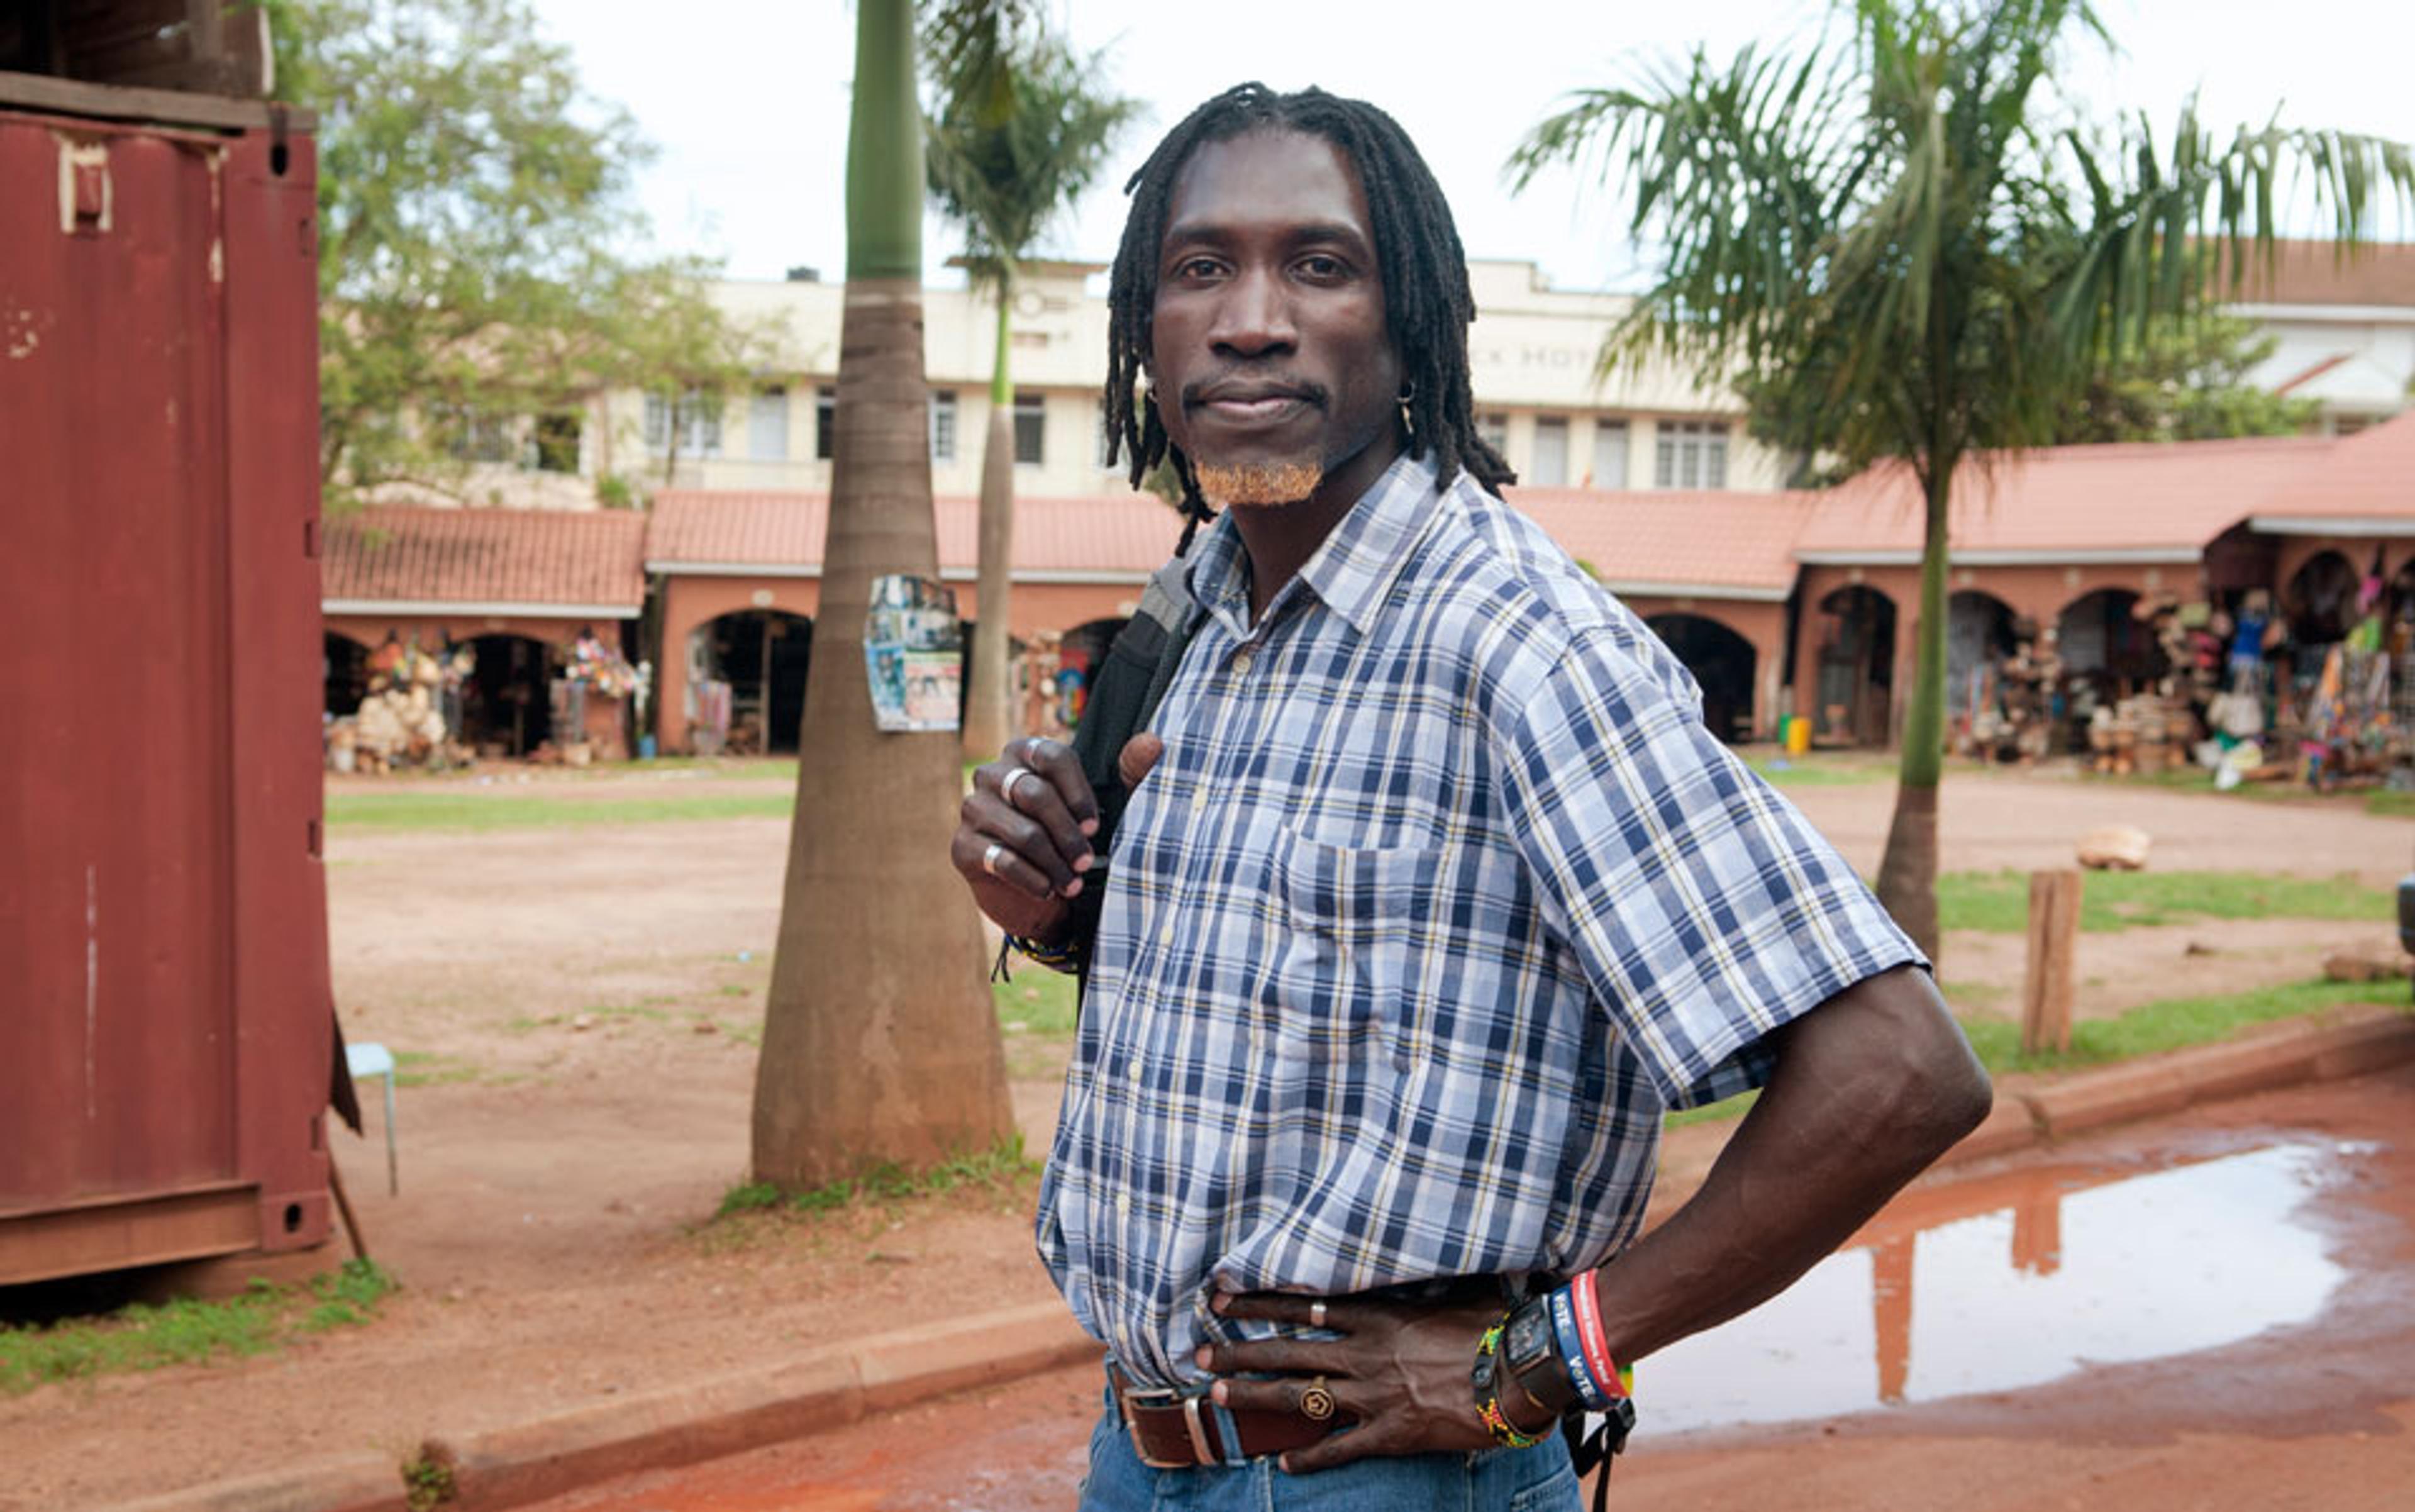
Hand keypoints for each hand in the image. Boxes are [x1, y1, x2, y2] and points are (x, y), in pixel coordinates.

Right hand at [950, 734, 1163, 940]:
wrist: (1040, 893)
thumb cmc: (1072, 839)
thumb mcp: (1108, 806)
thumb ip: (1131, 772)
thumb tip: (1153, 742)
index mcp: (1024, 753)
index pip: (1053, 757)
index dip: (1078, 793)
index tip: (1094, 826)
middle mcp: (992, 774)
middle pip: (1034, 794)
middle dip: (1068, 834)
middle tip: (1086, 861)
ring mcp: (972, 809)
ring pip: (1022, 831)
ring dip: (1055, 862)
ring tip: (1072, 882)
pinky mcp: (962, 847)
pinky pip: (1002, 860)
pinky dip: (1033, 879)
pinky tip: (1048, 890)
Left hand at [1193, 1290, 1534, 1472]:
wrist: (1515, 1375)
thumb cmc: (1491, 1328)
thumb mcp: (1454, 1291)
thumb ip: (1429, 1282)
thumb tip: (1428, 1258)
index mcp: (1376, 1317)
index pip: (1301, 1306)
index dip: (1257, 1302)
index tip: (1222, 1298)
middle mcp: (1363, 1354)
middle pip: (1286, 1351)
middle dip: (1238, 1352)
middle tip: (1199, 1354)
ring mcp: (1372, 1395)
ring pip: (1300, 1395)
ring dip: (1255, 1396)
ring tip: (1218, 1395)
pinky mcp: (1388, 1432)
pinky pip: (1339, 1448)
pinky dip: (1310, 1458)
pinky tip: (1284, 1463)